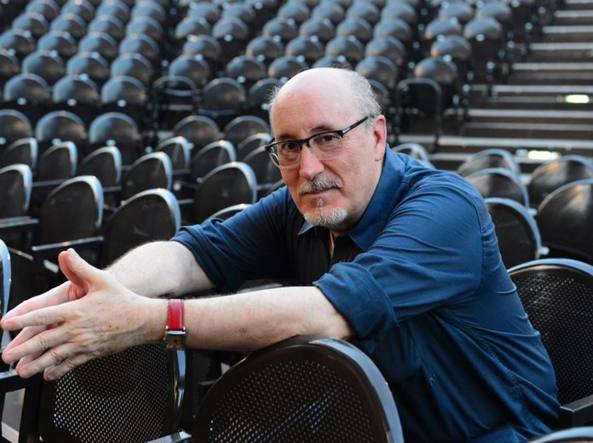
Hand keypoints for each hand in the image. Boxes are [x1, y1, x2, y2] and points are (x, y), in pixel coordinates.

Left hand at [1, 249, 165, 379]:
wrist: (143, 320)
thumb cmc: (122, 300)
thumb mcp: (101, 279)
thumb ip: (80, 268)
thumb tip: (66, 254)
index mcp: (75, 311)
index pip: (43, 316)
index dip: (23, 320)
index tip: (7, 323)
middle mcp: (77, 329)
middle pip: (44, 341)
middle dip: (22, 349)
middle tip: (6, 356)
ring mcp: (84, 344)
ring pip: (55, 357)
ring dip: (36, 365)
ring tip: (21, 371)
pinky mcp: (92, 353)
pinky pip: (71, 364)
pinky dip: (58, 371)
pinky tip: (48, 375)